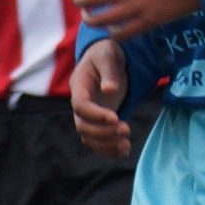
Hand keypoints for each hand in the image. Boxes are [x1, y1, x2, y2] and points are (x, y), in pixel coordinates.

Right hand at [71, 38, 132, 158]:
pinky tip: (125, 150)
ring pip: (88, 137)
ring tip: (126, 145)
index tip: (115, 117)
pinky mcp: (97, 121)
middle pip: (82, 125)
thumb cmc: (106, 53)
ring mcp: (87, 115)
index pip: (80, 105)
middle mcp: (80, 103)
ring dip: (105, 144)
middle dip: (102, 132)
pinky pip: (97, 141)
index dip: (95, 114)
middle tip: (126, 129)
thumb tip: (110, 90)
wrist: (105, 58)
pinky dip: (108, 149)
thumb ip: (109, 72)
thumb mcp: (108, 56)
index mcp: (79, 86)